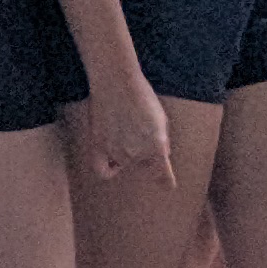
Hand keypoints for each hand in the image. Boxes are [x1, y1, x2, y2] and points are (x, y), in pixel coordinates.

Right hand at [80, 66, 172, 185]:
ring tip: (127, 132)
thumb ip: (162, 140)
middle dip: (146, 157)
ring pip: (125, 165)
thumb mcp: (162, 118)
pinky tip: (113, 165)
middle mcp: (136, 153)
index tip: (168, 185)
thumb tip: (162, 154)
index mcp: (156, 146)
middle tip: (142, 134)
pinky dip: (109, 171)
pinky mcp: (98, 146)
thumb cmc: (142, 96)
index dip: (166, 181)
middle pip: (144, 167)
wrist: (116, 81)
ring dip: (128, 156)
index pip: (163, 174)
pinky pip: (102, 170)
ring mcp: (115, 151)